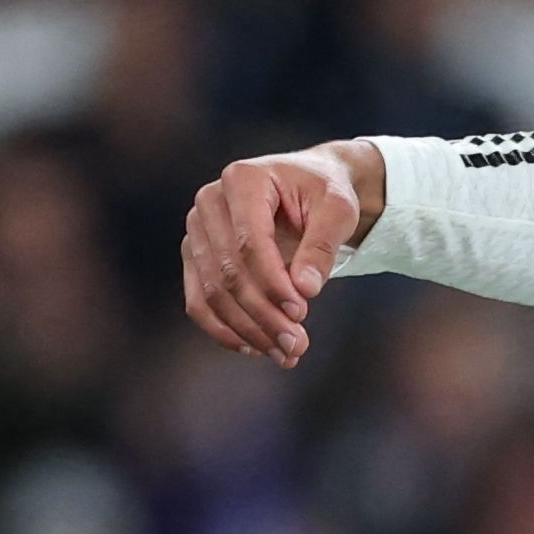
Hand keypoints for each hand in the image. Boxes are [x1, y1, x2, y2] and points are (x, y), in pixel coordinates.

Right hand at [179, 141, 384, 367]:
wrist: (308, 187)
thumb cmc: (323, 193)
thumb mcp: (338, 209)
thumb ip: (322, 245)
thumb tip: (305, 289)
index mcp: (242, 179)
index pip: (249, 242)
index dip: (273, 283)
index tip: (301, 312)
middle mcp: (210, 202)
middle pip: (228, 272)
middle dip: (263, 315)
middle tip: (297, 345)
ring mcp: (197, 230)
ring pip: (212, 292)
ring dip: (246, 330)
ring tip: (283, 354)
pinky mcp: (196, 256)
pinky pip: (199, 301)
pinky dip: (224, 330)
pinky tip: (254, 348)